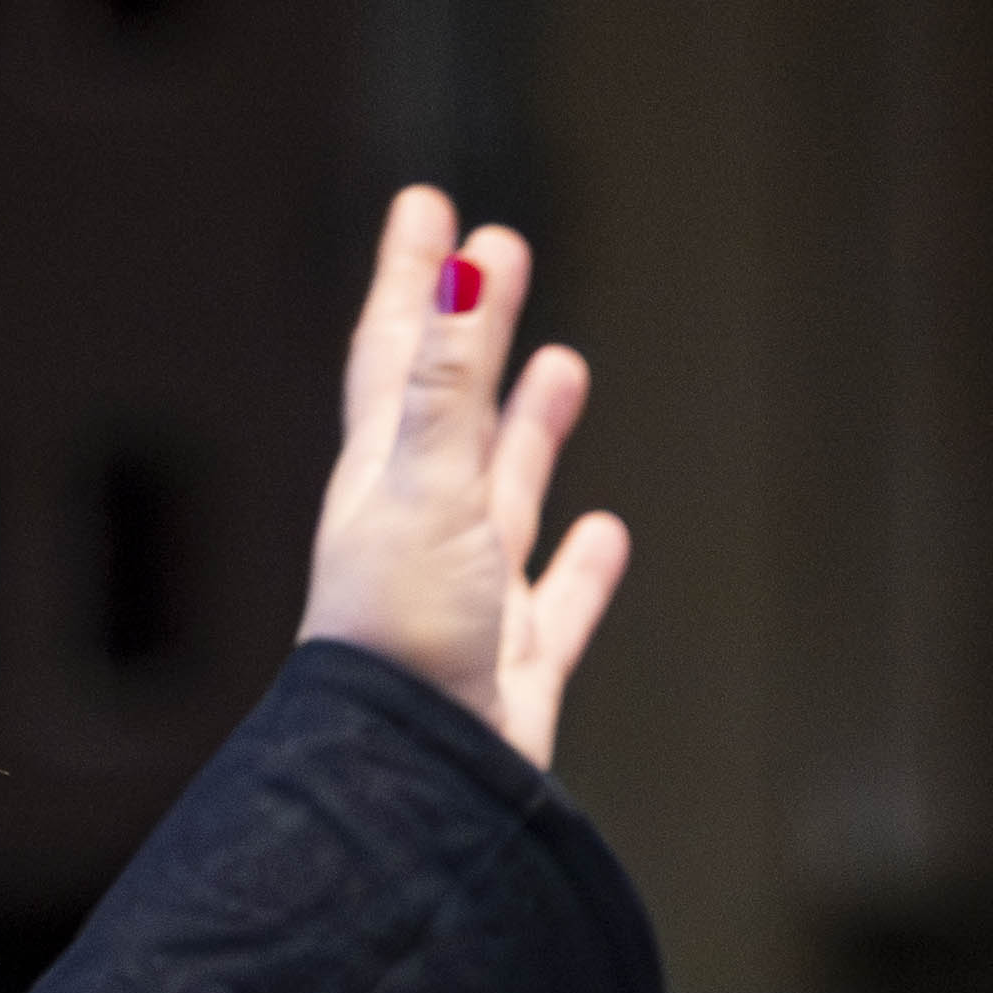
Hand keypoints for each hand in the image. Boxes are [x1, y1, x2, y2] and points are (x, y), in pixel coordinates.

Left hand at [301, 189, 630, 765]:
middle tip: (504, 252)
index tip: (430, 204)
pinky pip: (556, 605)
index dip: (415, 278)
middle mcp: (420, 531)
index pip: (397, 354)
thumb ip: (450, 382)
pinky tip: (609, 533)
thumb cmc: (402, 636)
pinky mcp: (515, 672)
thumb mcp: (428, 485)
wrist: (414, 789)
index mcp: (384, 481)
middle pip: (450, 408)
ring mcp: (469, 602)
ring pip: (505, 495)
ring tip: (566, 369)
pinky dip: (583, 567)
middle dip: (475, 333)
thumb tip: (464, 269)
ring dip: (531, 431)